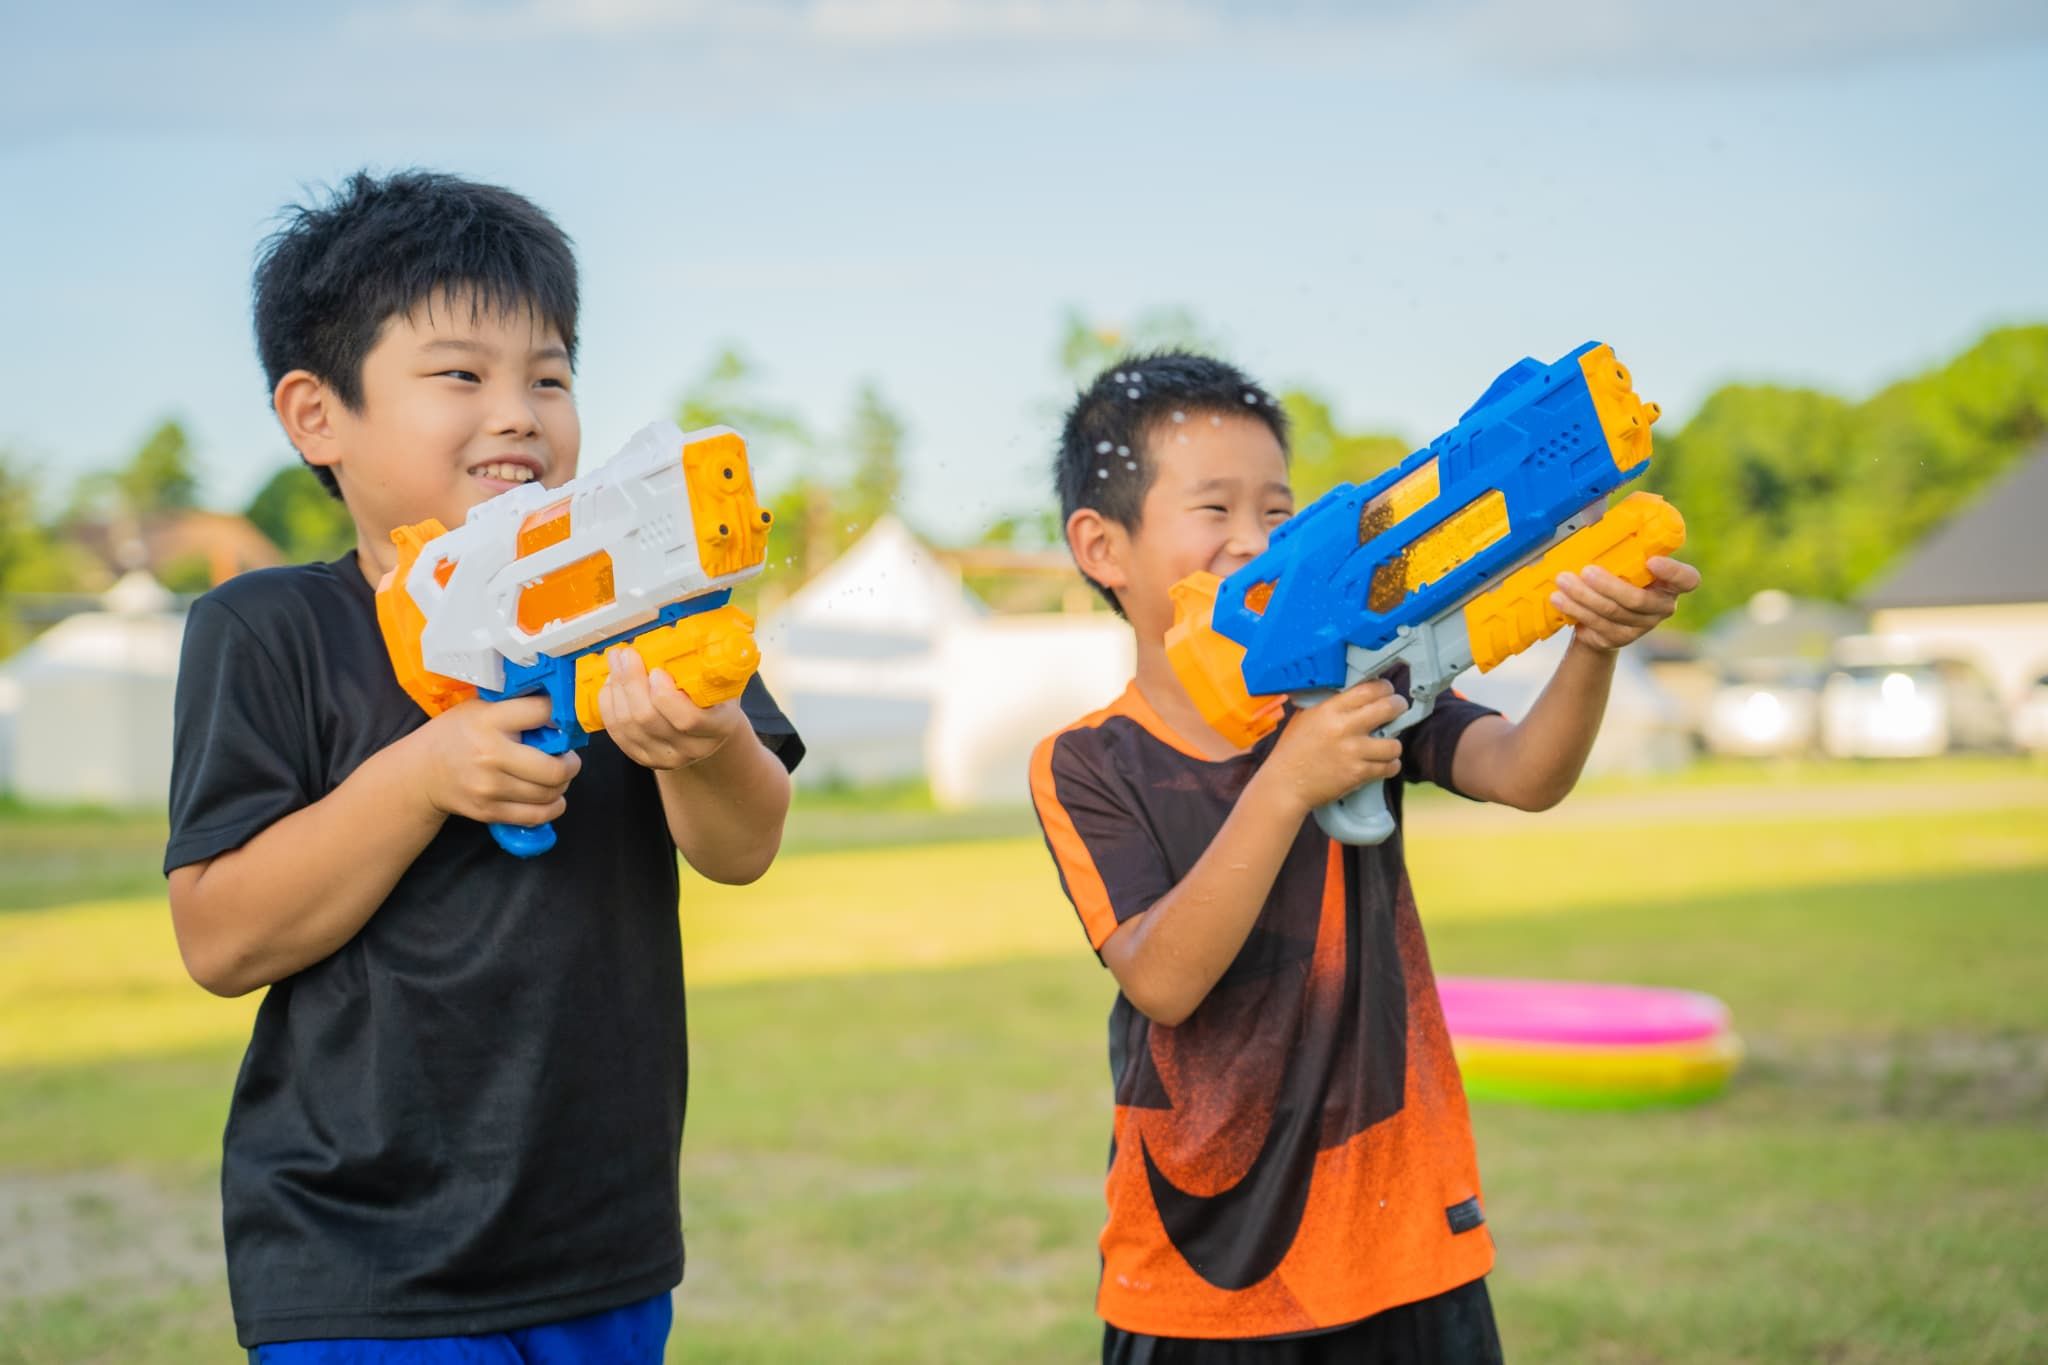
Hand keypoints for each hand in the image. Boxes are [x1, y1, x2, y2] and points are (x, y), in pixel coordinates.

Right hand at [411, 695, 580, 827]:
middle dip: (571, 763)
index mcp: (490, 721)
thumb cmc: (456, 735)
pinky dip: (552, 807)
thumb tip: (560, 711)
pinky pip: (537, 815)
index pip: (543, 712)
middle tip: (568, 758)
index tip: (562, 720)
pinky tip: (550, 797)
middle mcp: (491, 755)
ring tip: (554, 776)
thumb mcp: (480, 709)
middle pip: (555, 767)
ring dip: (562, 785)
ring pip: (550, 793)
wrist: (422, 772)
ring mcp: (490, 787)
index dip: (560, 715)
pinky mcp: (489, 811)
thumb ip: (516, 709)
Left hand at [597, 646, 747, 771]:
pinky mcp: (643, 757)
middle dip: (631, 682)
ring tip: (616, 664)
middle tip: (626, 655)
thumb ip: (708, 663)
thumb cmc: (715, 696)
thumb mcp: (722, 678)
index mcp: (719, 727)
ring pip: (628, 725)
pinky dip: (609, 705)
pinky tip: (611, 685)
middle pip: (649, 720)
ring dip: (617, 690)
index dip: (665, 696)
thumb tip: (687, 632)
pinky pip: (617, 733)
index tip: (657, 670)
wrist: (710, 729)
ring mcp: (666, 757)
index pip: (688, 720)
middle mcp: (693, 748)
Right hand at [1259, 679, 1408, 814]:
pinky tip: (1384, 763)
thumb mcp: (1305, 716)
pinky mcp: (1357, 774)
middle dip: (1399, 706)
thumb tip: (1352, 691)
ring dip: (1394, 743)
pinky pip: (1389, 767)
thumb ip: (1328, 703)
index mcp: (1330, 709)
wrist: (1285, 783)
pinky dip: (1390, 765)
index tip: (1387, 690)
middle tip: (1398, 709)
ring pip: (1394, 743)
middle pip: (1388, 708)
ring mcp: (1353, 752)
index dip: (1384, 687)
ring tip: (1388, 744)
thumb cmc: (1293, 750)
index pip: (1369, 689)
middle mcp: (1343, 728)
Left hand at [1551, 555, 1702, 653]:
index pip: (1687, 580)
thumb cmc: (1615, 577)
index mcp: (1670, 583)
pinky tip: (1559, 599)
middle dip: (1609, 585)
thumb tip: (1596, 510)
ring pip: (1612, 613)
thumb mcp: (1623, 560)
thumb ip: (1622, 544)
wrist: (1599, 617)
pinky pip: (1597, 624)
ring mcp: (1641, 626)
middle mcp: (1660, 607)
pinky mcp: (1619, 639)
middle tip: (1586, 571)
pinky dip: (1576, 609)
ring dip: (1584, 596)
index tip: (1652, 561)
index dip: (1673, 572)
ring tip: (1563, 581)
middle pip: (1638, 600)